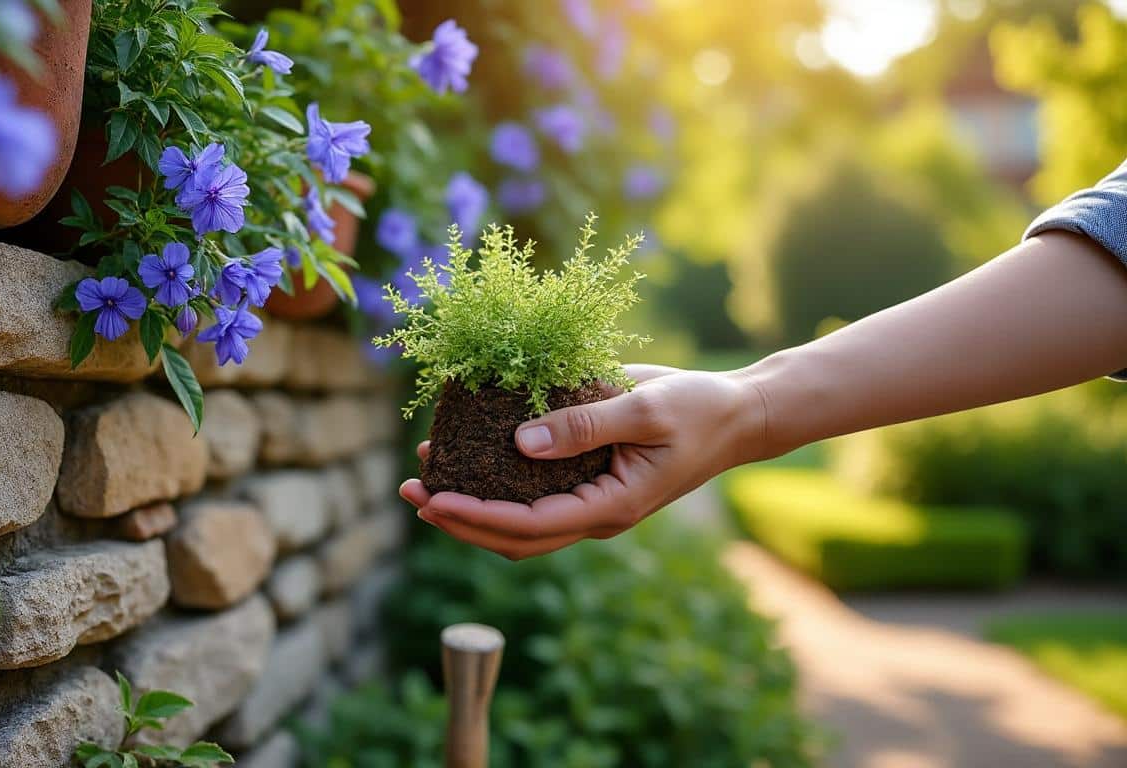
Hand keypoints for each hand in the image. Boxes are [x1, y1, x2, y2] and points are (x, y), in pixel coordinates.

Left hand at [399, 363, 767, 558]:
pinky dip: (494, 475)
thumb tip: (519, 440)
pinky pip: (532, 487)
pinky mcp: (585, 473)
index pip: (530, 526)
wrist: (735, 412)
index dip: (478, 517)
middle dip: (458, 518)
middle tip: (410, 492)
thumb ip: (584, 425)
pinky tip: (464, 449)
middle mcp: (593, 511)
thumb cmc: (698, 409)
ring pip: (518, 518)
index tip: (434, 499)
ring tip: (422, 474)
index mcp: (610, 506)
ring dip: (469, 502)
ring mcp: (588, 496)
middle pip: (513, 535)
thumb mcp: (643, 408)